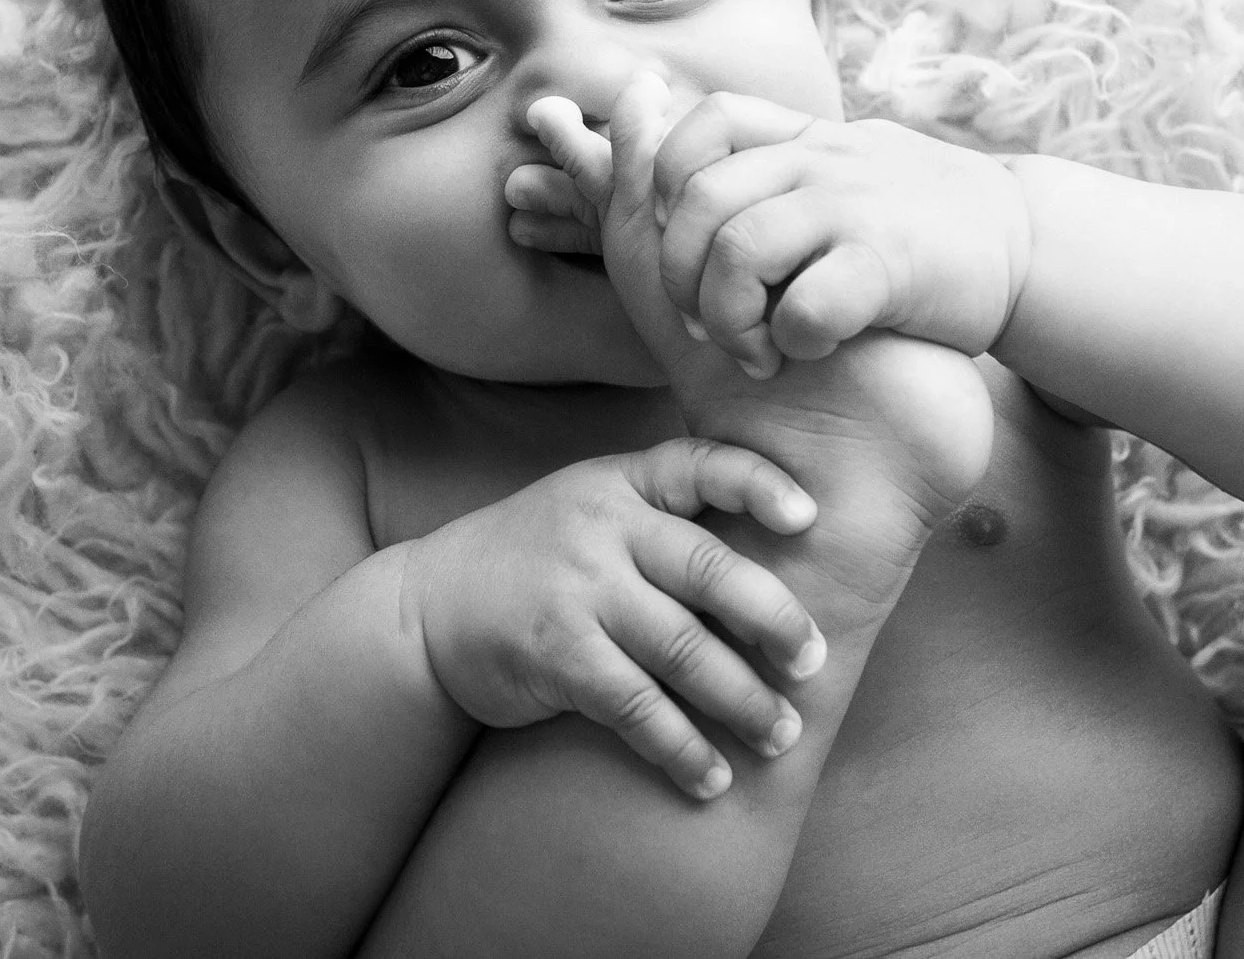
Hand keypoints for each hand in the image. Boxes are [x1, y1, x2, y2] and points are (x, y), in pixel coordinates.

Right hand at [399, 437, 826, 800]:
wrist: (427, 608)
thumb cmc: (539, 556)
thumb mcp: (594, 506)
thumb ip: (667, 515)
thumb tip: (782, 545)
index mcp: (622, 483)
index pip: (700, 464)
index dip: (759, 485)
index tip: (810, 517)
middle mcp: (602, 528)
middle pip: (709, 569)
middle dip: (775, 620)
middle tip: (817, 663)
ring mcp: (578, 591)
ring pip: (683, 648)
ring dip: (742, 700)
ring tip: (782, 734)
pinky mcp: (557, 655)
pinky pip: (635, 707)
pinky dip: (680, 748)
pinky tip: (712, 778)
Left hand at [510, 88, 1031, 377]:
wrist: (1028, 244)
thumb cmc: (923, 219)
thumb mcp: (850, 164)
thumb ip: (786, 157)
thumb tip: (695, 149)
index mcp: (808, 139)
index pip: (705, 124)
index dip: (669, 182)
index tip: (687, 241)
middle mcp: (823, 163)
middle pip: (698, 199)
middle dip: (680, 274)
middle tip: (706, 323)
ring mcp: (855, 209)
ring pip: (737, 251)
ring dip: (727, 317)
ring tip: (755, 350)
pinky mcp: (890, 266)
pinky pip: (806, 305)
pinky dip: (791, 339)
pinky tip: (808, 350)